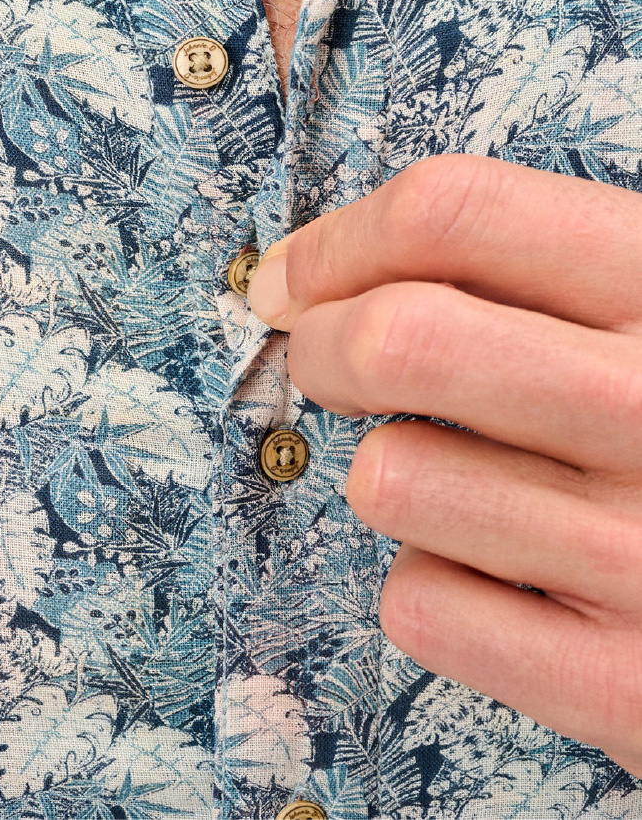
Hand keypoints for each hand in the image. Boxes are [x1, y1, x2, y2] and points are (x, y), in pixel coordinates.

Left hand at [245, 154, 641, 775]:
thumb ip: (526, 269)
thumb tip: (309, 275)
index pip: (454, 211)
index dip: (341, 240)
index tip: (292, 278)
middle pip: (396, 339)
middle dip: (325, 348)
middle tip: (329, 362)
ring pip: (392, 479)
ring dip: (401, 478)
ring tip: (475, 484)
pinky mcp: (629, 687)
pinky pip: (421, 607)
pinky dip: (438, 591)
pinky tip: (508, 579)